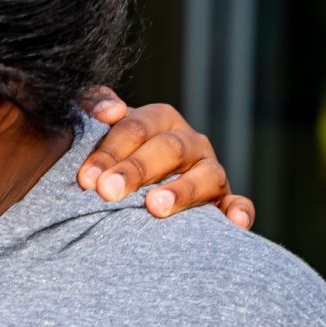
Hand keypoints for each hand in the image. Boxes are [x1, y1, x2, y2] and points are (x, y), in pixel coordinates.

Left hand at [75, 87, 256, 228]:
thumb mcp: (97, 128)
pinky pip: (238, 204)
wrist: (133, 189)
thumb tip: (109, 110)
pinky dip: (239, 210)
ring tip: (154, 206)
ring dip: (182, 191)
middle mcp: (189, 142)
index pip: (135, 129)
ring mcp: (210, 170)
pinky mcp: (224, 200)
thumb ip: (92, 105)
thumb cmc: (110, 157)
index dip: (109, 151)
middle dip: (135, 170)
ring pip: (206, 175)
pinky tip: (233, 221)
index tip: (85, 178)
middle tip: (107, 191)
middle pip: (168, 150)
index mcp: (159, 120)